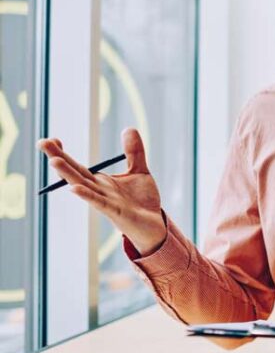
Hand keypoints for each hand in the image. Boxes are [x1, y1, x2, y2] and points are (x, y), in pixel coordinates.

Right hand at [38, 128, 166, 254]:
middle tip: (41, 142)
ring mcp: (105, 201)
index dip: (65, 153)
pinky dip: (87, 195)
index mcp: (100, 181)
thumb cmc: (142, 201)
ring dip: (68, 175)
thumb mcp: (140, 171)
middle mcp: (98, 190)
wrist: (154, 224)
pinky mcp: (115, 212)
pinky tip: (74, 188)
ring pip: (83, 186)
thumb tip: (128, 128)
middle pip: (74, 173)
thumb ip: (134, 152)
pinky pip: (99, 203)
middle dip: (58, 158)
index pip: (77, 166)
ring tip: (54, 162)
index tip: (53, 138)